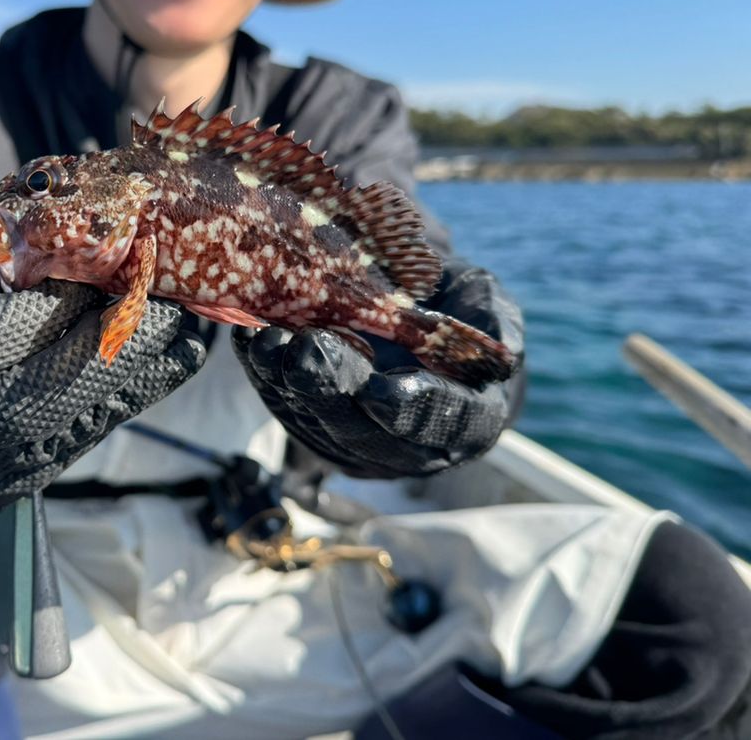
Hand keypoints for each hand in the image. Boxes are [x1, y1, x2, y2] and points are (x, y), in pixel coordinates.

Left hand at [232, 260, 523, 478]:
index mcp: (468, 422)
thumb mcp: (485, 303)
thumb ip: (494, 321)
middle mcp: (410, 449)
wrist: (413, 321)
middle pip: (365, 432)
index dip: (411, 409)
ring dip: (285, 384)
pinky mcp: (312, 430)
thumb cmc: (458, 311)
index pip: (442, 426)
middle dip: (331, 391)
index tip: (381, 390)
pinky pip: (283, 409)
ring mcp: (356, 446)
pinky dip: (263, 375)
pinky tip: (250, 338)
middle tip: (306, 351)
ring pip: (315, 426)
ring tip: (268, 340)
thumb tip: (503, 351)